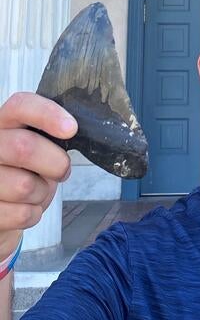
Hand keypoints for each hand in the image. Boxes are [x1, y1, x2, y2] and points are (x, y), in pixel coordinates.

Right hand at [0, 92, 77, 259]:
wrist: (2, 208)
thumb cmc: (24, 173)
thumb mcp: (38, 148)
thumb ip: (48, 137)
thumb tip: (72, 132)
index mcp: (3, 124)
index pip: (20, 106)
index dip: (47, 114)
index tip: (71, 129)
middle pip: (24, 147)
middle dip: (55, 163)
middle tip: (61, 170)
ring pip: (25, 186)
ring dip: (42, 193)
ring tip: (35, 191)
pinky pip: (23, 214)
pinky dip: (33, 213)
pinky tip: (24, 207)